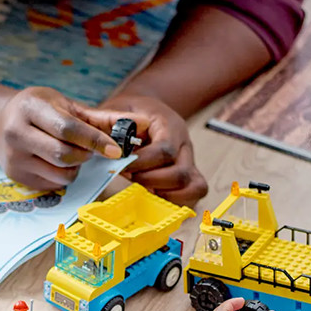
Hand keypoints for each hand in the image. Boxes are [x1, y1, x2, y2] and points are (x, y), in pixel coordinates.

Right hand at [0, 86, 123, 190]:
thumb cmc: (40, 111)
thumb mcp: (65, 105)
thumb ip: (101, 118)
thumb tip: (141, 124)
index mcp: (30, 107)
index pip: (68, 128)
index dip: (95, 141)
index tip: (117, 150)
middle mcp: (16, 132)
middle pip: (64, 155)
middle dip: (85, 155)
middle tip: (89, 149)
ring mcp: (14, 157)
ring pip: (61, 174)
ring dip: (76, 168)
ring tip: (71, 153)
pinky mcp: (16, 177)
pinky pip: (54, 185)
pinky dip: (64, 176)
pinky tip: (56, 162)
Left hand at [93, 93, 207, 205]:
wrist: (148, 111)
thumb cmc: (133, 112)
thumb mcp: (121, 109)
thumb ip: (116, 125)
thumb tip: (116, 146)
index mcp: (170, 125)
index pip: (165, 150)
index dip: (143, 163)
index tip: (124, 165)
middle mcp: (185, 146)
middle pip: (181, 173)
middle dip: (152, 181)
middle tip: (132, 178)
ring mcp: (190, 162)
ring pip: (195, 187)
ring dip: (167, 195)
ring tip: (145, 189)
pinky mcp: (190, 176)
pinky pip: (194, 194)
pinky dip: (176, 201)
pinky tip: (154, 195)